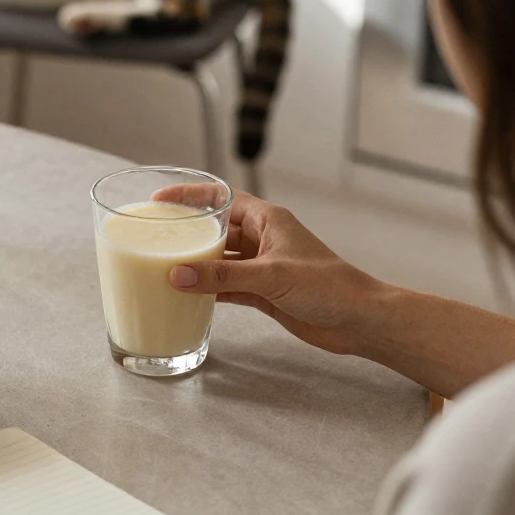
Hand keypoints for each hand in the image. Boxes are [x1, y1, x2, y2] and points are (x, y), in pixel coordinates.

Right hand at [156, 187, 381, 355]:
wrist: (358, 320)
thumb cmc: (328, 286)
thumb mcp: (270, 275)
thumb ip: (222, 276)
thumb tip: (178, 275)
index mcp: (268, 219)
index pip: (222, 196)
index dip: (191, 195)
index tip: (160, 198)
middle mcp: (263, 239)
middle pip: (217, 228)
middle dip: (188, 232)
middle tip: (155, 236)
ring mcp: (264, 266)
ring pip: (220, 260)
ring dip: (196, 264)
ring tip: (164, 266)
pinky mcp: (265, 293)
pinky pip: (228, 286)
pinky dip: (210, 290)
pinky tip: (189, 295)